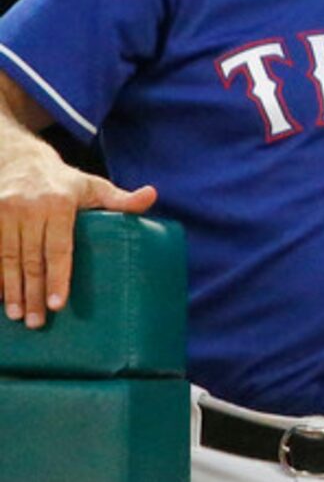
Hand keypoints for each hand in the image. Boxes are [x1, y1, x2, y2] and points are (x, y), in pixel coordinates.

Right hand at [0, 141, 156, 327]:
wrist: (21, 159)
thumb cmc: (65, 182)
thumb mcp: (94, 186)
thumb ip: (121, 199)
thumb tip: (152, 195)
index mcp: (59, 203)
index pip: (59, 248)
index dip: (58, 277)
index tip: (58, 304)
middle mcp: (29, 208)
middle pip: (32, 259)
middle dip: (33, 293)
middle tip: (37, 322)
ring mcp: (4, 212)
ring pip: (8, 258)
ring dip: (11, 290)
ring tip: (18, 315)